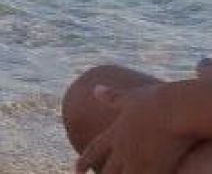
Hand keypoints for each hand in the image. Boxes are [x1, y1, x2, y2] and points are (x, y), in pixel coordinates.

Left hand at [75, 81, 197, 172]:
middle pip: (108, 171)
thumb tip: (96, 88)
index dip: (84, 161)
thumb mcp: (131, 97)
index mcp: (115, 133)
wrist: (177, 110)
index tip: (77, 170)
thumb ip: (113, 98)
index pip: (94, 150)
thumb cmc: (156, 100)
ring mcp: (139, 161)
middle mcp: (124, 149)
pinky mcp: (157, 169)